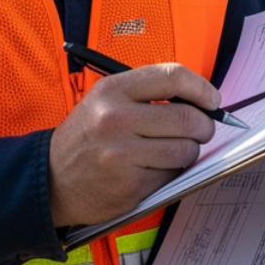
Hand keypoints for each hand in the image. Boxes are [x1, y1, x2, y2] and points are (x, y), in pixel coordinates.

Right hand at [47, 63, 219, 227]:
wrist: (51, 178)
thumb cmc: (87, 136)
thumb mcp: (107, 99)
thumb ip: (149, 92)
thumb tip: (202, 99)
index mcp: (113, 90)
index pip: (173, 77)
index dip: (202, 88)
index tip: (212, 100)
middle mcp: (116, 120)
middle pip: (188, 118)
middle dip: (205, 125)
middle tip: (202, 129)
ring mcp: (122, 155)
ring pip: (185, 150)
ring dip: (189, 150)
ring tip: (173, 149)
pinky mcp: (130, 186)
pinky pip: (172, 175)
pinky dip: (171, 172)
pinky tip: (153, 168)